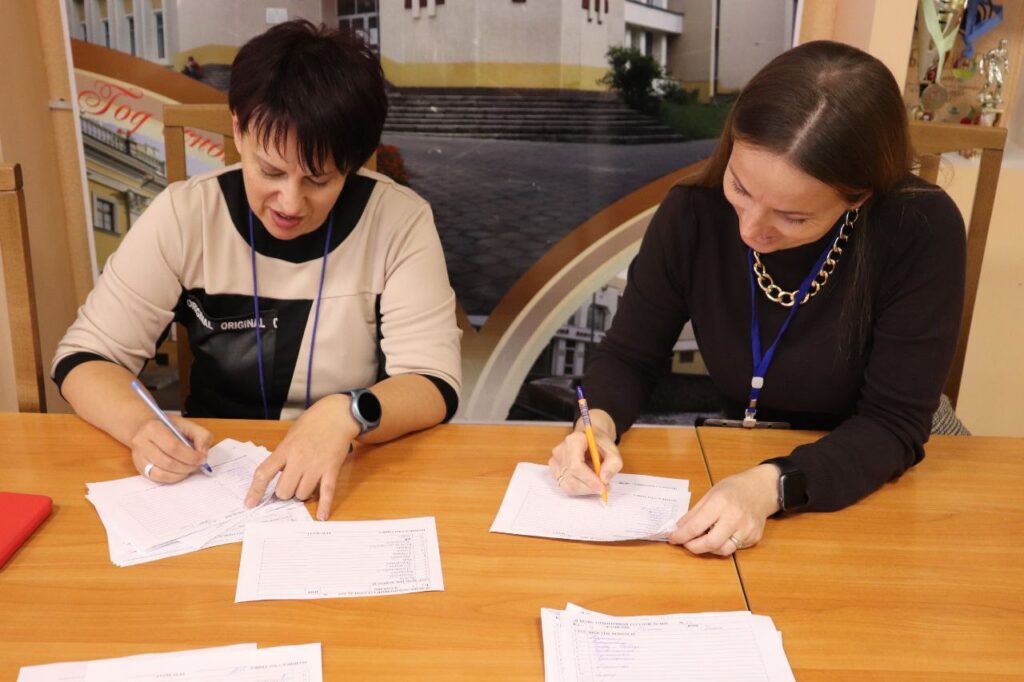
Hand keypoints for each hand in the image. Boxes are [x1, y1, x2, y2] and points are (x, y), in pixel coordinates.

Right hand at [130, 417, 211, 482]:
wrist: (144, 428)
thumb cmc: (168, 427)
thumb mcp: (187, 424)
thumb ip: (201, 436)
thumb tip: (203, 453)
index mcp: (153, 428)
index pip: (173, 447)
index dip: (190, 456)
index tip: (202, 459)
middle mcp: (141, 443)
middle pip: (168, 462)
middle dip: (187, 467)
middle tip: (198, 465)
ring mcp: (139, 457)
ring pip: (162, 473)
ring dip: (181, 474)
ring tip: (190, 468)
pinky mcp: (140, 468)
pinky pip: (157, 478)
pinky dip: (173, 478)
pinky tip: (180, 472)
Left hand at [245, 395, 357, 519]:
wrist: (337, 415)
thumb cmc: (312, 424)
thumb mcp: (291, 436)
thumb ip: (282, 456)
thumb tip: (275, 476)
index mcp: (285, 449)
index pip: (265, 473)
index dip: (255, 491)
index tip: (249, 504)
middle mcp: (299, 460)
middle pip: (284, 490)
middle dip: (284, 492)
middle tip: (288, 485)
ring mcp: (316, 466)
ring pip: (302, 494)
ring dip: (301, 493)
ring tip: (305, 483)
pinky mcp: (331, 470)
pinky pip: (326, 492)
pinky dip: (324, 506)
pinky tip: (321, 516)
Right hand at [548, 428, 621, 495]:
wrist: (590, 441)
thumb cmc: (600, 445)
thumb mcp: (613, 451)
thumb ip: (613, 464)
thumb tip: (604, 479)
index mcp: (574, 440)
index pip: (576, 465)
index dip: (589, 479)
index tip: (602, 487)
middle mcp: (561, 450)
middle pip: (572, 477)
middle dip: (590, 487)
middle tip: (605, 488)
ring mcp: (555, 461)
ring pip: (569, 485)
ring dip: (586, 490)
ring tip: (598, 484)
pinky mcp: (555, 471)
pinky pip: (566, 487)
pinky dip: (581, 490)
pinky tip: (589, 484)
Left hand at [668, 464, 780, 555]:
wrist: (761, 489)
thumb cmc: (733, 489)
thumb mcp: (710, 494)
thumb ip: (694, 513)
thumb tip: (678, 528)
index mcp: (721, 503)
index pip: (697, 526)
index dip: (681, 535)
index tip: (672, 538)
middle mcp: (735, 518)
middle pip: (711, 543)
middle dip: (694, 547)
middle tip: (686, 544)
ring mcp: (747, 530)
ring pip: (723, 550)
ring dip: (708, 548)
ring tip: (703, 539)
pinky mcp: (754, 538)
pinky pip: (734, 548)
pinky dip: (723, 545)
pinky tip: (721, 535)